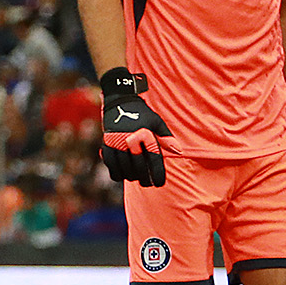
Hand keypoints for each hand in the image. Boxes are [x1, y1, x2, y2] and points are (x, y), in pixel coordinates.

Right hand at [98, 68, 172, 186]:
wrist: (120, 101)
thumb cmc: (142, 114)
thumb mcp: (157, 122)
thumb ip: (166, 138)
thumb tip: (179, 152)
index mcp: (145, 134)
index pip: (154, 159)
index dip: (157, 174)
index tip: (160, 183)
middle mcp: (130, 140)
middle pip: (139, 168)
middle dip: (145, 180)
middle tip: (148, 184)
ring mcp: (117, 143)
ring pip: (125, 169)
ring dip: (132, 177)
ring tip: (137, 178)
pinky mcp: (106, 145)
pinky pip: (111, 166)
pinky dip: (117, 174)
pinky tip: (123, 174)